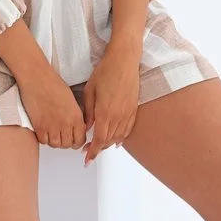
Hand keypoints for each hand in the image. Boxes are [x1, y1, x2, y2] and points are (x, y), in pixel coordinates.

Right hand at [17, 66, 86, 150]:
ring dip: (55, 140)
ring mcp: (52, 127)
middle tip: (62, 133)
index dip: (77, 140)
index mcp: (76, 116)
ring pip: (56, 145)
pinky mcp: (39, 127)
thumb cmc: (53, 84)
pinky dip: (44, 138)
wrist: (37, 78)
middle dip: (66, 140)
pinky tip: (44, 129)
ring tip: (52, 130)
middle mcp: (66, 124)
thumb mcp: (71, 100)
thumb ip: (76, 116)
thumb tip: (77, 127)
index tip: (74, 138)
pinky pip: (44, 141)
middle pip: (68, 144)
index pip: (80, 140)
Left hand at [81, 45, 140, 164]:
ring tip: (100, 146)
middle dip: (98, 149)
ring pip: (118, 136)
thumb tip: (86, 127)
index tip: (87, 159)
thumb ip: (88, 111)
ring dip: (109, 144)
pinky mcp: (134, 108)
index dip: (92, 152)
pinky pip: (128, 129)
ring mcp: (128, 113)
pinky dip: (122, 137)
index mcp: (105, 112)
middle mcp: (118, 116)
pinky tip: (117, 141)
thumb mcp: (90, 90)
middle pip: (108, 141)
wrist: (124, 60)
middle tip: (88, 152)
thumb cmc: (106, 71)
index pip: (99, 140)